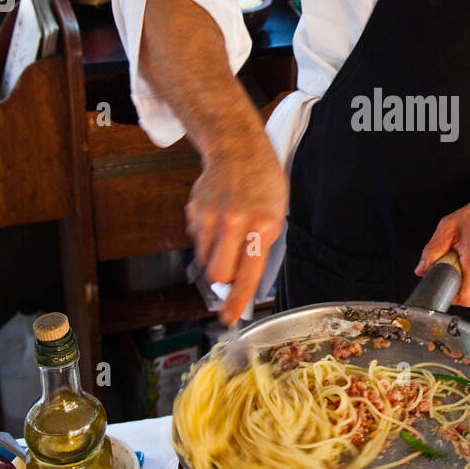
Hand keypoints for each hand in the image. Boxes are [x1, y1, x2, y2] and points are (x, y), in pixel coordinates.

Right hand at [185, 126, 287, 324]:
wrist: (239, 150)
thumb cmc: (263, 185)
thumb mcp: (275, 216)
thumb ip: (260, 250)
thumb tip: (242, 284)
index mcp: (261, 226)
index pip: (247, 273)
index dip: (237, 300)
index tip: (229, 317)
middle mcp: (234, 222)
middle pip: (217, 274)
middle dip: (222, 279)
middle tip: (231, 268)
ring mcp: (211, 216)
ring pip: (204, 260)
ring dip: (214, 258)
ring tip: (227, 236)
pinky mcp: (194, 211)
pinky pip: (196, 241)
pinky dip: (206, 239)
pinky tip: (218, 220)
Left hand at [414, 181, 469, 306]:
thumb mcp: (449, 226)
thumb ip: (432, 250)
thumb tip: (422, 269)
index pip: (464, 298)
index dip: (449, 295)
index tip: (442, 283)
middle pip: (464, 290)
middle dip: (454, 276)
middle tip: (454, 256)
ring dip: (463, 271)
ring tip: (466, 251)